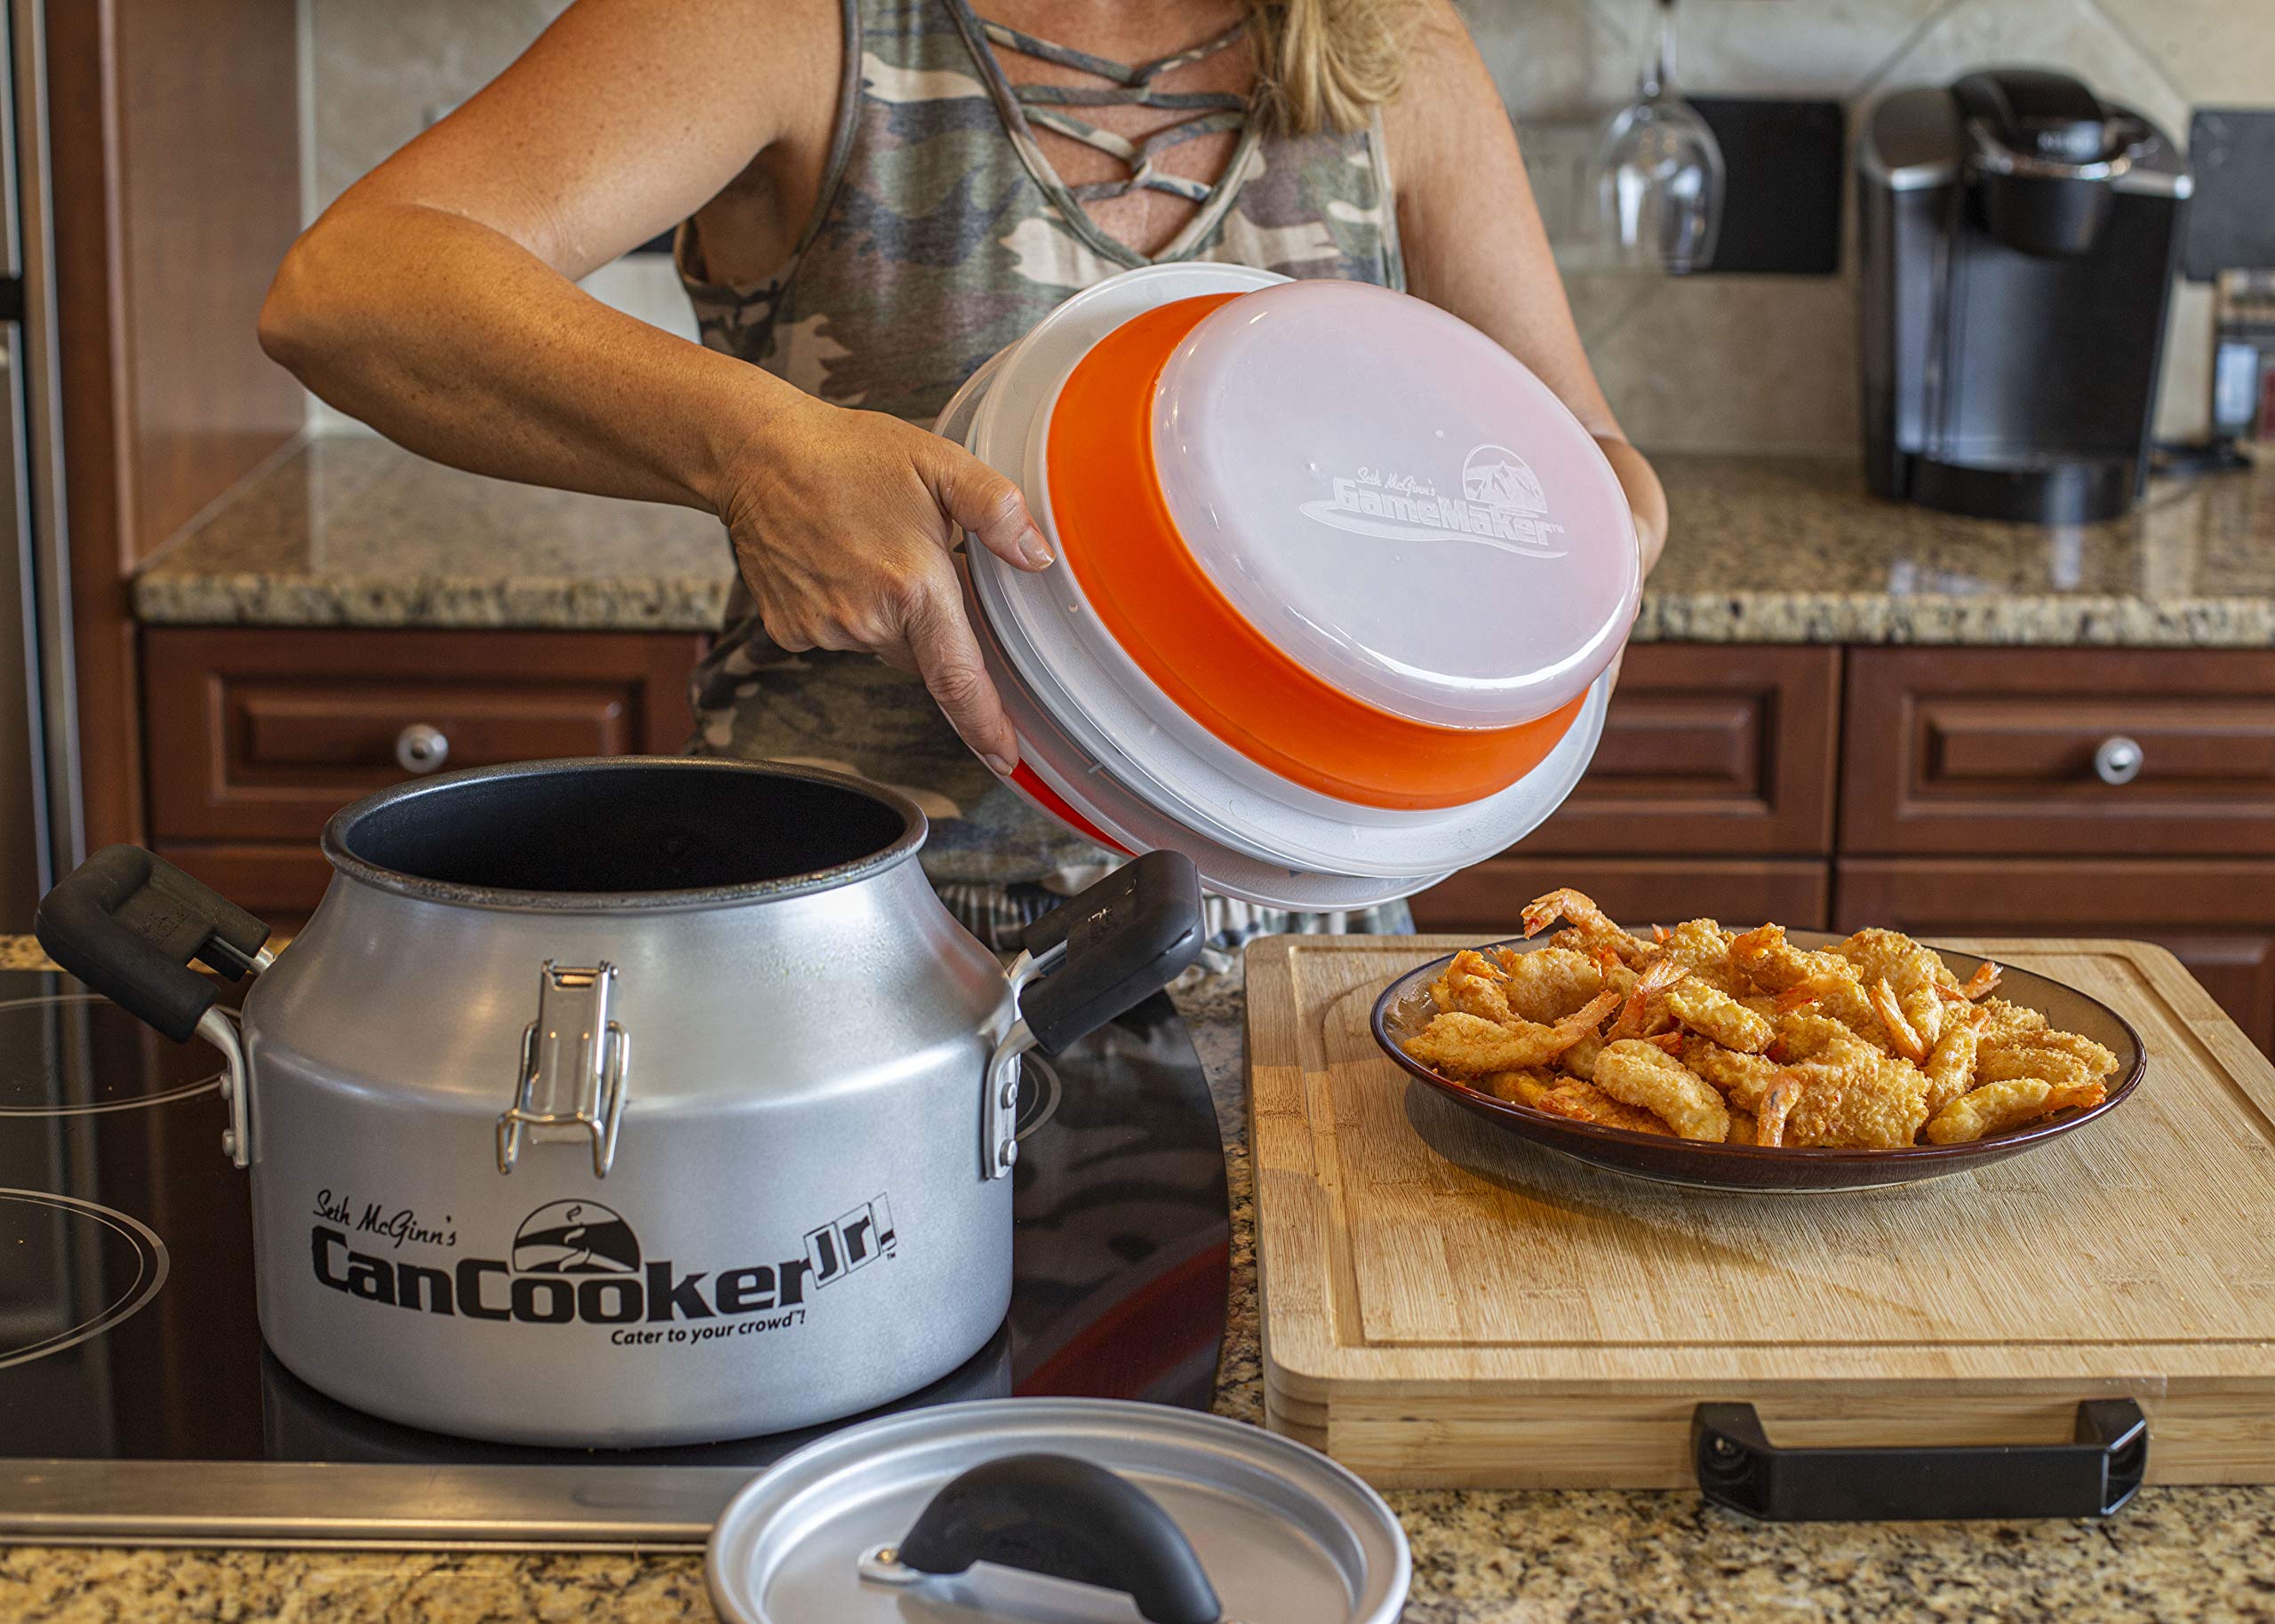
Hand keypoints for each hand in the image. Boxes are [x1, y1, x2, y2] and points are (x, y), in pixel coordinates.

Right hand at [717, 395, 1053, 772]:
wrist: (757, 454)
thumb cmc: (850, 455)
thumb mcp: (938, 463)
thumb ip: (997, 510)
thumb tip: (1039, 558)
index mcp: (913, 587)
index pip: (958, 679)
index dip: (985, 726)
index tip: (1006, 760)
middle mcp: (867, 621)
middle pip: (924, 655)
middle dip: (932, 623)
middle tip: (916, 560)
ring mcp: (824, 631)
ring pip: (882, 646)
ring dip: (888, 614)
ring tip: (869, 549)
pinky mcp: (791, 633)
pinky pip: (841, 638)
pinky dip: (848, 611)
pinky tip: (836, 563)